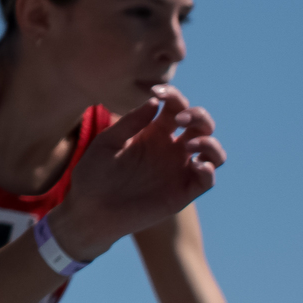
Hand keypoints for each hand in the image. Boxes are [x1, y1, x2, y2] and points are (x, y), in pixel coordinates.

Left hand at [56, 88, 221, 259]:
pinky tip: (195, 163)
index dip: (173, 96)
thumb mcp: (107, 142)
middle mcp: (170, 149)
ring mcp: (178, 170)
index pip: (175, 108)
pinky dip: (208, 169)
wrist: (89, 210)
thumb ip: (130, 122)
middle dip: (198, 115)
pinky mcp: (182, 193)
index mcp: (152, 133)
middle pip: (201, 125)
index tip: (157, 92)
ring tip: (190, 143)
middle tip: (178, 119)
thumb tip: (155, 102)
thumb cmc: (93, 174)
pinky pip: (207, 180)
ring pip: (213, 151)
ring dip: (209, 141)